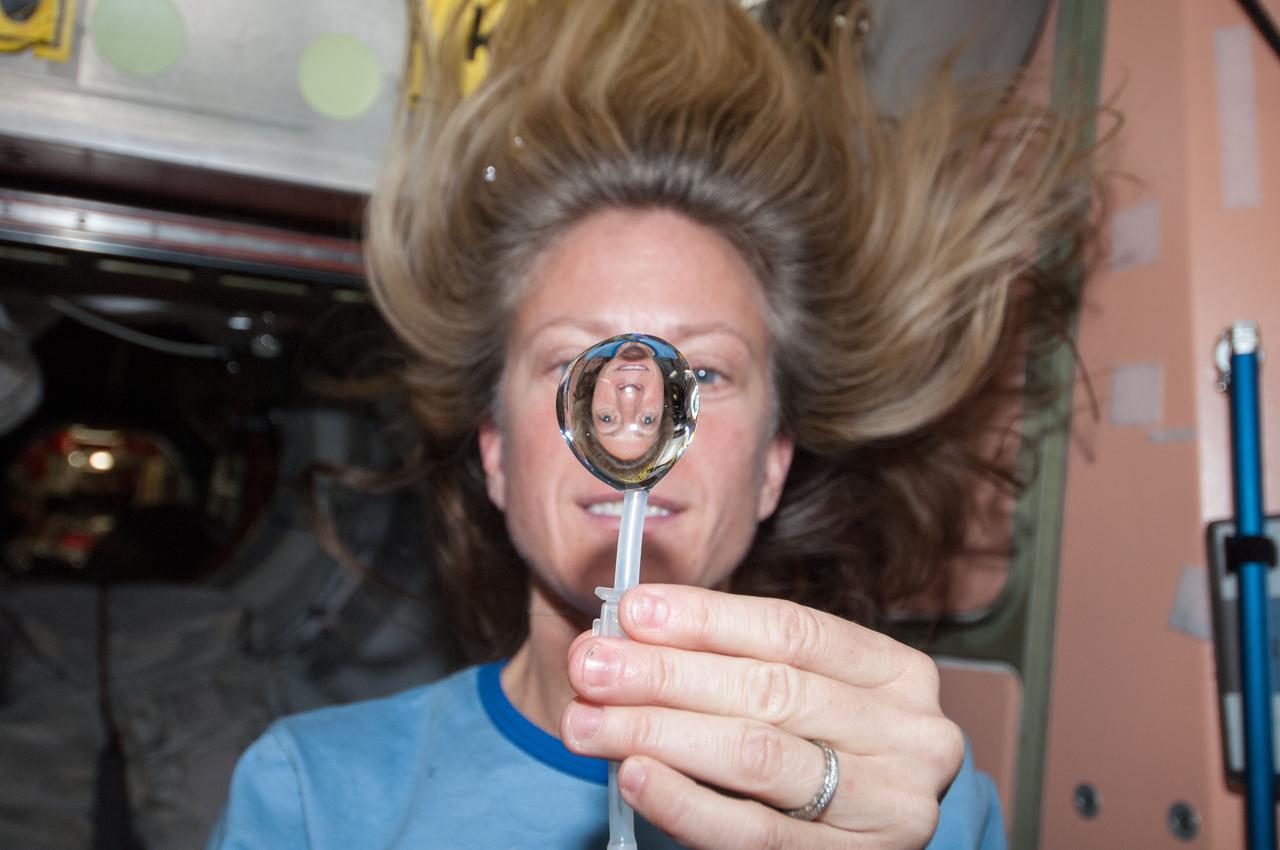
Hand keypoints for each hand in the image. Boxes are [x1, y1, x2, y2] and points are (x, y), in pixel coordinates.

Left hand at [560, 584, 964, 848]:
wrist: (861, 838)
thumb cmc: (820, 750)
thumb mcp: (803, 696)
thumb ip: (734, 662)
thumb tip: (630, 629)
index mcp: (898, 674)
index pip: (793, 630)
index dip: (707, 618)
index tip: (632, 610)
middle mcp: (909, 736)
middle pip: (769, 691)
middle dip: (665, 675)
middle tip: (590, 665)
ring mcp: (889, 806)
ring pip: (756, 756)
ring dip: (657, 732)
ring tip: (587, 721)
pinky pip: (753, 833)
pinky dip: (685, 800)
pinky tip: (635, 774)